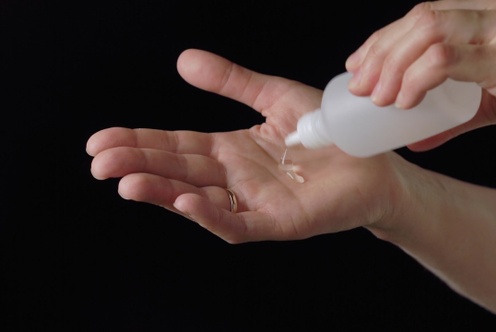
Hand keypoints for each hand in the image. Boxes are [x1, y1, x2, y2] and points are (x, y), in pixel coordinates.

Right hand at [86, 49, 409, 242]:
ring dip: (162, 192)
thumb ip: (232, 81)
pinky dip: (212, 215)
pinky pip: (239, 222)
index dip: (140, 142)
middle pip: (179, 171)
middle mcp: (235, 178)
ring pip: (199, 200)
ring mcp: (254, 203)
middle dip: (138, 166)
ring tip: (126, 182)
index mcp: (231, 150)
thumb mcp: (274, 96)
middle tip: (99, 162)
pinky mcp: (278, 222)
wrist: (371, 157)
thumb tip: (183, 60)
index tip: (100, 140)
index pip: (176, 145)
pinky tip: (185, 201)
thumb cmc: (327, 130)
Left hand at [345, 0, 495, 150]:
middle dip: (381, 53)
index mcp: (491, 6)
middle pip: (420, 17)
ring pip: (428, 31)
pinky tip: (406, 100)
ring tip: (379, 98)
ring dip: (393, 66)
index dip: (384, 38)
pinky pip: (447, 59)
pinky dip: (417, 79)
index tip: (359, 66)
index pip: (424, 13)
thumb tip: (412, 136)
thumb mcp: (493, 94)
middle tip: (362, 86)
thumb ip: (452, 108)